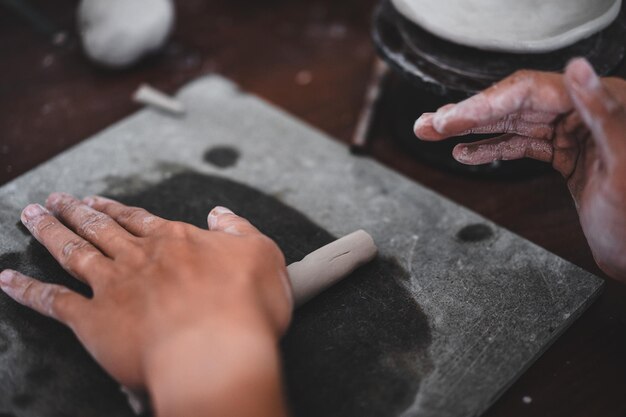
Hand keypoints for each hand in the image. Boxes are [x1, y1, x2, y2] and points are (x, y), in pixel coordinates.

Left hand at [0, 194, 291, 416]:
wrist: (218, 350)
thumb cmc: (247, 305)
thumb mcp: (262, 254)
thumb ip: (239, 229)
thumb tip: (221, 213)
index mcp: (175, 241)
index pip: (137, 218)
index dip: (115, 208)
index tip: (95, 199)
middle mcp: (138, 257)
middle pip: (99, 227)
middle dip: (75, 211)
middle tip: (54, 199)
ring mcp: (113, 286)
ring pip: (72, 251)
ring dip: (49, 232)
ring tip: (31, 216)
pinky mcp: (94, 321)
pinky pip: (52, 301)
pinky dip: (26, 290)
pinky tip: (7, 279)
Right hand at [414, 58, 625, 281]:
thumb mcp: (624, 164)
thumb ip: (604, 112)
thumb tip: (579, 69)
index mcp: (602, 104)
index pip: (530, 92)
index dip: (485, 103)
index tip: (451, 119)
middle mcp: (584, 113)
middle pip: (514, 105)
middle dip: (467, 115)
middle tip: (428, 124)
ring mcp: (573, 135)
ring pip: (512, 124)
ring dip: (471, 129)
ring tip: (434, 133)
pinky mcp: (565, 155)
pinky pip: (521, 145)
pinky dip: (492, 148)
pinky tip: (466, 153)